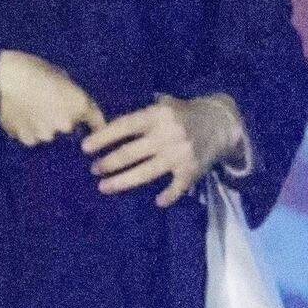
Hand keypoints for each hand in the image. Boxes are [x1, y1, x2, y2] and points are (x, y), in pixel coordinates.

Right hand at [0, 50, 104, 145]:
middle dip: (64, 120)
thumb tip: (70, 102)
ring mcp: (47, 135)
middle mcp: (67, 125)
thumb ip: (70, 93)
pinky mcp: (27, 140)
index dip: (94, 122)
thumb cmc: (30, 68)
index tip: (90, 123)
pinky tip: (19, 117)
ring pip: (50, 133)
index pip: (97, 122)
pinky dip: (29, 130)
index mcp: (80, 105)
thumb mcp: (58, 74)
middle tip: (49, 107)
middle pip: (71, 128)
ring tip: (31, 112)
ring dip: (45, 126)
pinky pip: (33, 137)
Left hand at [82, 94, 244, 207]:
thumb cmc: (184, 115)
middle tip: (94, 170)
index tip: (85, 148)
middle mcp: (167, 134)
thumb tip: (104, 124)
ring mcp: (180, 154)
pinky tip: (158, 202)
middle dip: (108, 163)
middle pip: (130, 153)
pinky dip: (168, 196)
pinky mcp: (192, 170)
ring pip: (145, 173)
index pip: (124, 126)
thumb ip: (140, 116)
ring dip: (122, 182)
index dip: (102, 138)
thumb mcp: (164, 106)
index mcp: (158, 115)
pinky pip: (176, 188)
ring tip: (104, 186)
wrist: (222, 122)